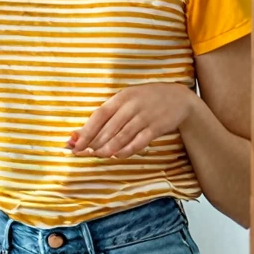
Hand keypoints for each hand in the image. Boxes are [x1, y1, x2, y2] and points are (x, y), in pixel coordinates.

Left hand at [68, 82, 194, 159]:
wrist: (179, 98)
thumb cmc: (146, 100)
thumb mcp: (126, 100)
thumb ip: (106, 115)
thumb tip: (79, 133)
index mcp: (121, 97)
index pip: (99, 115)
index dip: (86, 131)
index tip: (73, 144)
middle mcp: (132, 106)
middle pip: (109, 128)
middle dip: (94, 143)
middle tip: (83, 154)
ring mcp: (145, 116)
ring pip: (122, 136)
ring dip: (108, 149)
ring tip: (98, 156)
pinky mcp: (157, 127)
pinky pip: (139, 142)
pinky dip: (127, 150)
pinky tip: (117, 156)